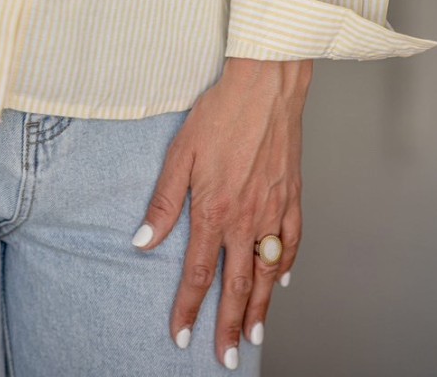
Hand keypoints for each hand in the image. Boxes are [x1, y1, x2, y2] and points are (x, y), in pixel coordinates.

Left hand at [131, 56, 312, 369]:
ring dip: (260, 307)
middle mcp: (247, 218)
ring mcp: (274, 209)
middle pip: (237, 284)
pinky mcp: (293, 195)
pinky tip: (283, 281)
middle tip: (225, 356)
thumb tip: (143, 240)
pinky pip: (293, 241)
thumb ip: (164, 202)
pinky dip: (287, 266)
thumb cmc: (221, 114)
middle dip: (228, 324)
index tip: (180, 334)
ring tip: (254, 334)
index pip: (199, 273)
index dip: (188, 308)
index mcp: (215, 211)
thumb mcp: (181, 154)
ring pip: (268, 271)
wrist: (265, 86)